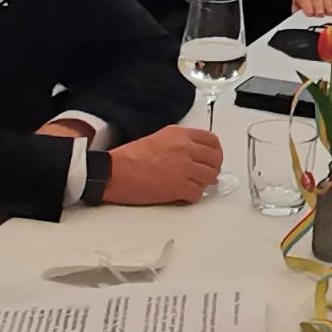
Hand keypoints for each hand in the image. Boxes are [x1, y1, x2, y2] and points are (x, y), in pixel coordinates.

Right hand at [95, 124, 221, 204]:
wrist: (115, 171)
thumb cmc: (130, 157)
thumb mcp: (159, 138)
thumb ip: (180, 143)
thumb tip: (195, 154)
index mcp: (180, 134)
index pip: (212, 141)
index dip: (215, 152)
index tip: (213, 159)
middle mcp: (186, 148)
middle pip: (215, 160)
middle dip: (212, 169)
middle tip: (205, 175)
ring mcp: (184, 168)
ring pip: (210, 177)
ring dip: (203, 183)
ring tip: (192, 185)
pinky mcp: (179, 187)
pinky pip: (198, 193)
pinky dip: (192, 196)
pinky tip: (183, 195)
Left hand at [285, 0, 331, 18]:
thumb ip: (297, 9)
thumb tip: (299, 18)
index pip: (308, 9)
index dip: (310, 13)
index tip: (310, 13)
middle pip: (320, 9)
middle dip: (320, 14)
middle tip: (319, 13)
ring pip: (330, 7)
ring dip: (328, 12)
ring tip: (326, 11)